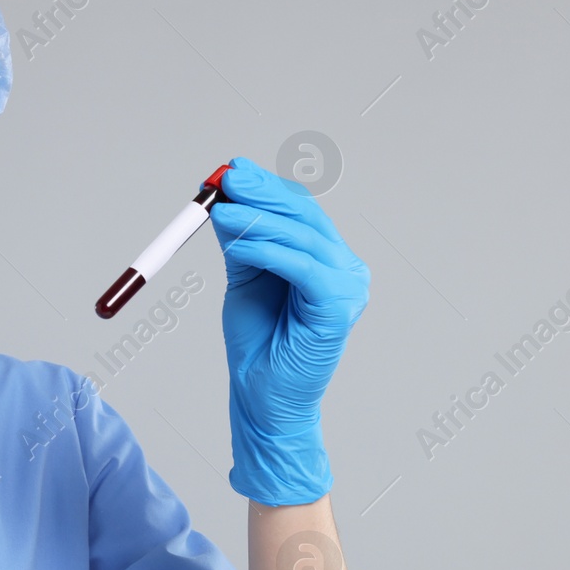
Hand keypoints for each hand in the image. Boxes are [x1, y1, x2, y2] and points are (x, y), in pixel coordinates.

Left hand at [208, 156, 369, 505]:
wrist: (262, 398)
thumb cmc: (257, 343)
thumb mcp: (244, 278)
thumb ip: (242, 241)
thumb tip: (225, 197)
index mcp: (327, 260)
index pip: (300, 211)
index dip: (266, 188)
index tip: (231, 171)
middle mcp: (346, 269)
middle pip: (305, 216)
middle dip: (263, 194)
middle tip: (226, 180)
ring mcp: (349, 287)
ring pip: (302, 238)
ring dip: (257, 220)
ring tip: (219, 212)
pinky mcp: (340, 307)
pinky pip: (302, 267)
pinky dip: (268, 251)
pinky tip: (239, 244)